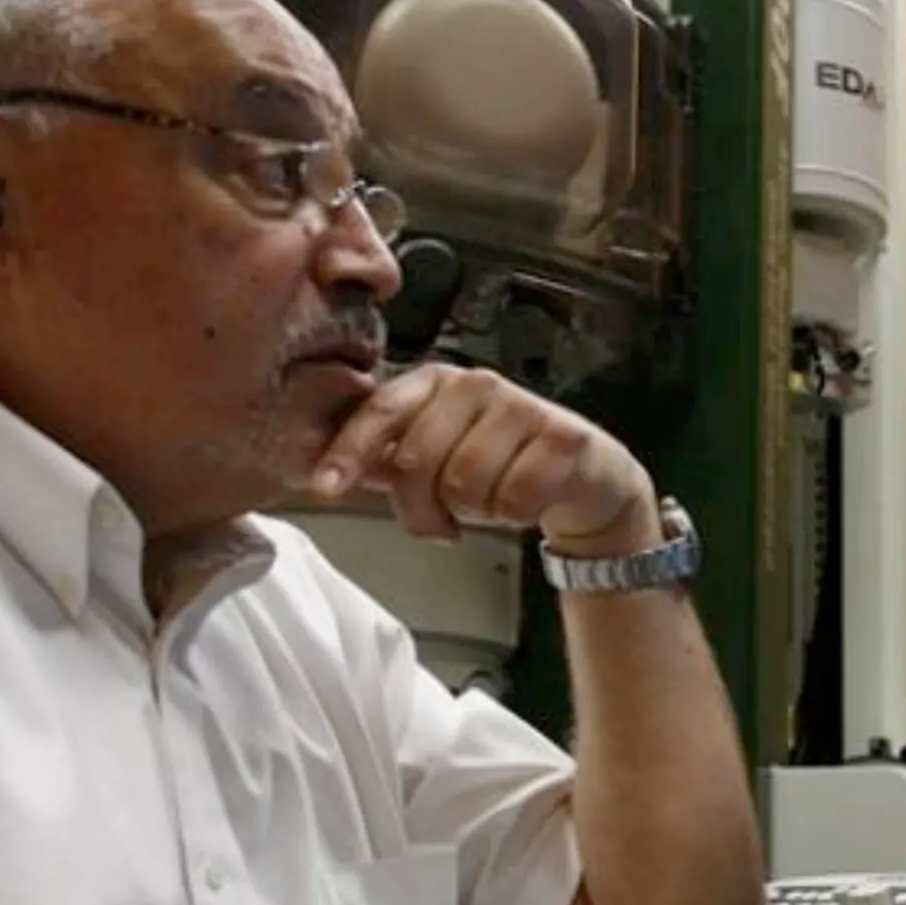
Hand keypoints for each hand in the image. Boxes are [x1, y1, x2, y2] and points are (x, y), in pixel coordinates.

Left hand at [307, 365, 657, 550]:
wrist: (585, 480)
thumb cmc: (504, 467)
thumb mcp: (439, 460)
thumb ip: (386, 462)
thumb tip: (320, 473)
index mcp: (437, 383)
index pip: (381, 411)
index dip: (349, 452)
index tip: (325, 490)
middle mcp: (477, 384)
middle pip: (418, 462)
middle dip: (424, 508)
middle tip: (446, 521)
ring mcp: (523, 406)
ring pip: (465, 484)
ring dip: (476, 511)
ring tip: (493, 501)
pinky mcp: (564, 437)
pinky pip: (514, 498)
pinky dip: (516, 514)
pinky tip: (528, 502)